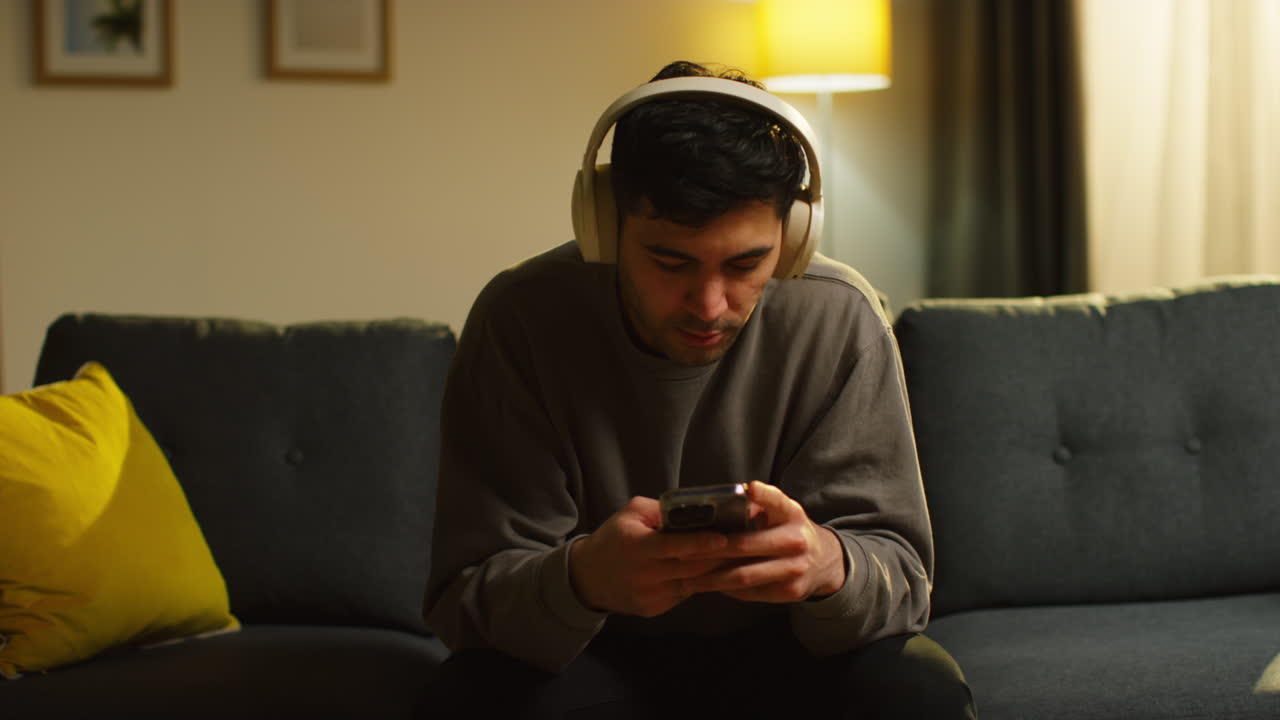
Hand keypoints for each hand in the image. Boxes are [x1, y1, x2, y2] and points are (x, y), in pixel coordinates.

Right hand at [568, 496, 729, 616]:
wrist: (587, 577)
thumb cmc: (614, 538)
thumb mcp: (631, 514)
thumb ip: (660, 510)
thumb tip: (695, 509)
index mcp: (638, 547)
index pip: (675, 547)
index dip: (701, 544)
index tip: (724, 539)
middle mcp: (645, 575)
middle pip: (690, 569)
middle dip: (719, 559)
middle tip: (745, 548)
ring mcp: (650, 595)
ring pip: (691, 585)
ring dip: (714, 574)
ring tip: (737, 561)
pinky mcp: (653, 609)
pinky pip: (682, 596)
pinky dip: (698, 585)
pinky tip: (714, 575)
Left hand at [683, 481, 846, 602]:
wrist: (824, 562)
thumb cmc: (788, 530)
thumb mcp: (780, 513)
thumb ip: (756, 506)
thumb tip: (714, 503)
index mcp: (791, 514)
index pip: (777, 502)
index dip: (764, 496)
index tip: (749, 489)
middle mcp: (797, 540)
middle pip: (746, 546)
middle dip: (710, 551)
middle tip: (681, 552)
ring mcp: (795, 568)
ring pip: (744, 575)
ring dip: (712, 577)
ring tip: (686, 576)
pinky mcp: (790, 591)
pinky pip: (750, 592)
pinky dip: (726, 589)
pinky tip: (707, 585)